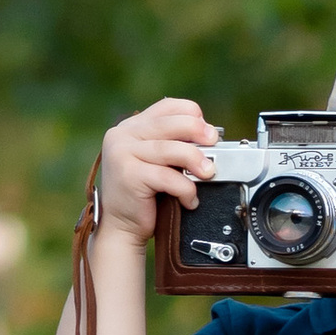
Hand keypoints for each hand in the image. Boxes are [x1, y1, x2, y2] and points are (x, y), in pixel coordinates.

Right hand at [94, 95, 214, 247]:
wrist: (121, 228)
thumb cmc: (143, 196)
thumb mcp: (155, 161)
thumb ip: (172, 144)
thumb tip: (209, 136)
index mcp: (131, 127)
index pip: (167, 106)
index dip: (192, 115)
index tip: (207, 132)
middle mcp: (122, 135)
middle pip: (171, 123)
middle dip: (199, 133)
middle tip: (214, 145)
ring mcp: (122, 154)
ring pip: (171, 149)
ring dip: (196, 161)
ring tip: (208, 174)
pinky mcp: (128, 175)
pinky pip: (167, 176)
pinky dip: (185, 188)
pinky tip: (189, 199)